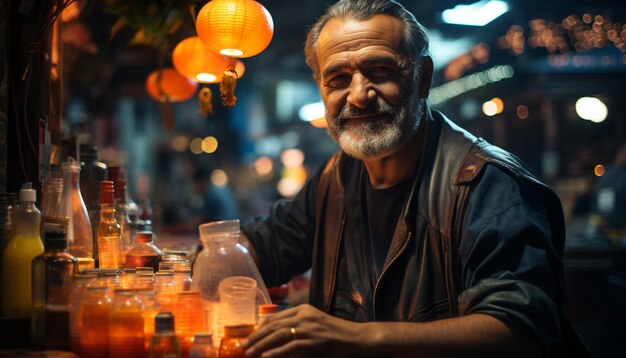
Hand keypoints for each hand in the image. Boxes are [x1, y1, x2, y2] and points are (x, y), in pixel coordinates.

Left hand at [243, 303, 363, 356]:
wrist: (355, 338)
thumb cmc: (335, 332)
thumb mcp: (315, 322)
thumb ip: (298, 324)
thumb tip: (277, 333)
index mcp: (303, 310)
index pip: (276, 317)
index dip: (261, 327)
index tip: (250, 335)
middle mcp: (304, 316)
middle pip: (274, 326)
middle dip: (256, 336)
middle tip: (243, 345)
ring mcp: (308, 329)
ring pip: (278, 336)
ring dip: (261, 345)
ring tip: (249, 353)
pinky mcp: (313, 342)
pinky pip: (290, 348)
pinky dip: (276, 352)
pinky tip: (266, 357)